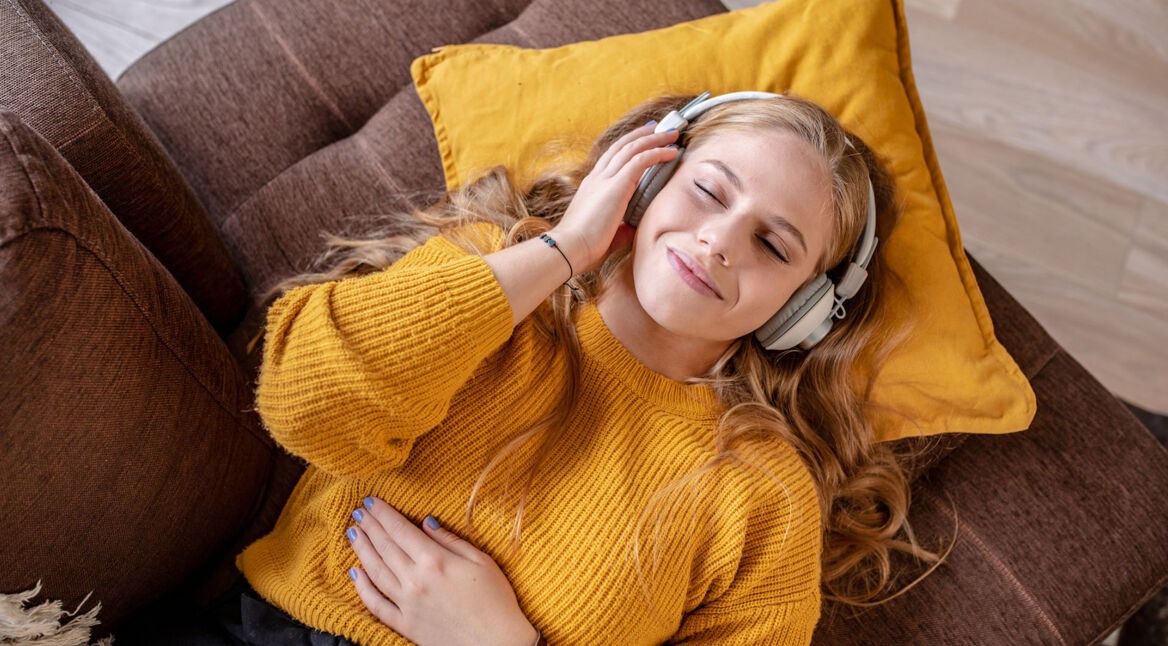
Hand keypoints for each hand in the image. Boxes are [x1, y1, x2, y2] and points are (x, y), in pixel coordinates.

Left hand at [347, 497, 537, 645]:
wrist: (498, 644)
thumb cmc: (496, 601)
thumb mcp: (481, 561)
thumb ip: (450, 540)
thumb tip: (426, 522)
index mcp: (435, 560)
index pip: (400, 530)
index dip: (383, 513)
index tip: (371, 500)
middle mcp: (415, 580)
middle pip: (385, 547)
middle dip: (370, 526)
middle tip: (359, 511)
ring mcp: (407, 604)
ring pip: (375, 571)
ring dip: (362, 549)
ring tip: (353, 533)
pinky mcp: (405, 624)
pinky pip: (376, 604)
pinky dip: (362, 588)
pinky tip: (355, 574)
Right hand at [552, 122, 679, 272]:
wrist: (569, 248)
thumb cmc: (583, 247)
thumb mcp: (606, 234)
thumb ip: (620, 228)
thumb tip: (631, 229)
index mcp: (592, 187)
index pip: (611, 158)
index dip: (627, 146)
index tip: (642, 138)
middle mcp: (597, 178)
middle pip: (621, 146)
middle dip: (641, 135)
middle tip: (658, 127)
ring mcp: (606, 179)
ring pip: (633, 148)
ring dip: (654, 139)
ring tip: (671, 134)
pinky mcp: (616, 185)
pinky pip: (640, 160)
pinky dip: (657, 153)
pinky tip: (671, 152)